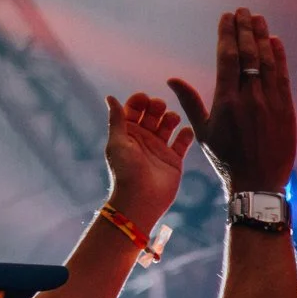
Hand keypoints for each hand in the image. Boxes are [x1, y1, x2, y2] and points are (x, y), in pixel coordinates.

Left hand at [102, 92, 194, 229]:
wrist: (140, 200)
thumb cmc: (125, 171)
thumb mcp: (117, 142)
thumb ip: (117, 119)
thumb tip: (110, 97)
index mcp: (128, 133)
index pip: (134, 110)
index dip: (139, 101)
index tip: (144, 98)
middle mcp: (144, 139)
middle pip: (152, 114)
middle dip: (156, 106)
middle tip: (159, 106)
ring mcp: (159, 148)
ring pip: (168, 125)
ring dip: (171, 117)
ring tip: (172, 119)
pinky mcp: (174, 159)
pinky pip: (183, 142)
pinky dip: (186, 134)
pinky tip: (185, 131)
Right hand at [166, 8, 296, 193]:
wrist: (258, 183)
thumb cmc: (227, 160)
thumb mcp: (204, 132)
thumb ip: (191, 102)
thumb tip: (172, 79)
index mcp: (227, 101)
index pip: (228, 58)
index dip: (228, 34)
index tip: (227, 17)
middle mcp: (250, 98)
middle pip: (248, 54)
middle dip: (245, 29)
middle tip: (243, 11)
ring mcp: (270, 103)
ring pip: (267, 62)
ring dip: (263, 37)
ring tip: (259, 19)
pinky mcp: (286, 110)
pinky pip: (282, 77)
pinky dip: (279, 58)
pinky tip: (275, 42)